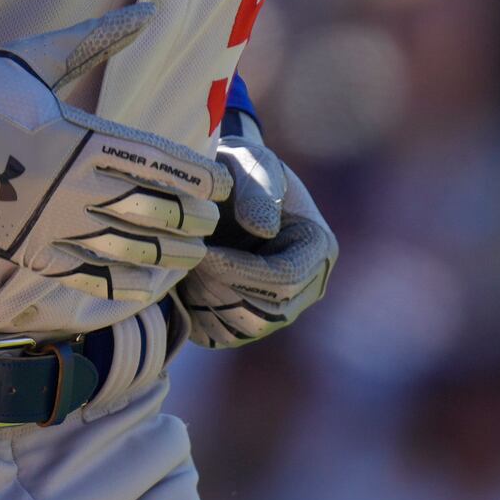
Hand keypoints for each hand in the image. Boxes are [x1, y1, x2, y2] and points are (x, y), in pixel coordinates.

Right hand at [0, 3, 229, 303]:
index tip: (219, 184)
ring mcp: (54, 225)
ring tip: (190, 254)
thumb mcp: (37, 58)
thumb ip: (99, 37)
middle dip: (191, 218)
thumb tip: (152, 8)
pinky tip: (146, 283)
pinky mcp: (30, 251)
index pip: (160, 164)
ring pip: (130, 249)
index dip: (198, 178)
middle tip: (209, 220)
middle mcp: (77, 188)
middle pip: (155, 211)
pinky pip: (89, 276)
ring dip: (168, 253)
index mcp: (83, 139)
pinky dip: (124, 283)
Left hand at [175, 114, 335, 346]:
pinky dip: (197, 315)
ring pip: (243, 329)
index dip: (239, 271)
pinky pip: (222, 336)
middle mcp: (307, 286)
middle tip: (186, 261)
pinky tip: (183, 281)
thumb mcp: (249, 162)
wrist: (222, 186)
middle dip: (220, 289)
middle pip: (265, 313)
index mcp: (317, 247)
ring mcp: (280, 307)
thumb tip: (264, 229)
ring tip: (184, 266)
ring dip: (206, 302)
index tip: (201, 253)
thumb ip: (256, 189)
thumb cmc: (240, 168)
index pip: (284, 279)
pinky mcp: (249, 319)